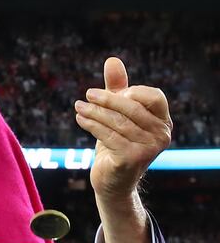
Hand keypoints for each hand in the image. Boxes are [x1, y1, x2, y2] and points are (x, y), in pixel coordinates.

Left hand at [74, 57, 172, 199]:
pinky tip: (80, 118)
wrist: (112, 182)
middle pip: (132, 108)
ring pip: (117, 122)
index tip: (112, 92)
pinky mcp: (131, 158)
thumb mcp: (118, 115)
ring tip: (78, 106)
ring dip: (94, 112)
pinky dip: (91, 125)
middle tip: (87, 94)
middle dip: (107, 99)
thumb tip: (112, 60)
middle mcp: (161, 135)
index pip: (153, 96)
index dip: (132, 91)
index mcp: (164, 122)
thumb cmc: (117, 145)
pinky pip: (108, 135)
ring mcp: (148, 148)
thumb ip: (117, 89)